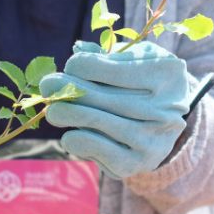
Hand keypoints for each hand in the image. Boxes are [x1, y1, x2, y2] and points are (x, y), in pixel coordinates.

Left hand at [39, 41, 191, 178]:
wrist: (167, 126)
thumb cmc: (145, 80)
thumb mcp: (136, 57)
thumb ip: (108, 53)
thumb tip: (77, 50)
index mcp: (167, 74)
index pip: (112, 68)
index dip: (83, 65)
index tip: (73, 65)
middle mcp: (165, 109)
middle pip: (102, 96)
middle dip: (68, 89)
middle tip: (47, 85)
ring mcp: (152, 139)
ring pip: (95, 122)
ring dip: (66, 113)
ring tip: (53, 110)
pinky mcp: (135, 163)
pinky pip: (93, 148)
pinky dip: (75, 139)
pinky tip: (72, 132)